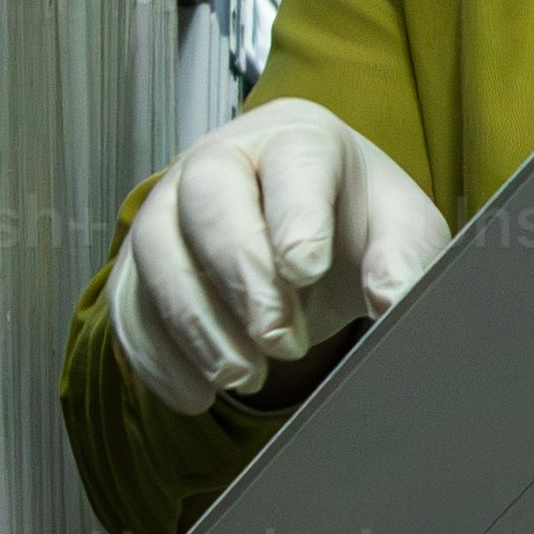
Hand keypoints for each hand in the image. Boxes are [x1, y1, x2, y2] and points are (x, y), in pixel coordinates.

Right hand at [106, 100, 453, 413]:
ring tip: (242, 376)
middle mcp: (223, 160)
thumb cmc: (353, 224)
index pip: (290, 161)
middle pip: (209, 198)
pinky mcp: (140, 261)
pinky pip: (128, 303)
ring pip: (157, 251)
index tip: (307, 270)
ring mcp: (170, 207)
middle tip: (279, 340)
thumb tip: (394, 298)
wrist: (306, 237)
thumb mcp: (401, 233)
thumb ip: (405, 260)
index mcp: (297, 139)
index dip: (295, 217)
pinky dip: (157, 356)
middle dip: (240, 275)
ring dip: (195, 323)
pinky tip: (197, 394)